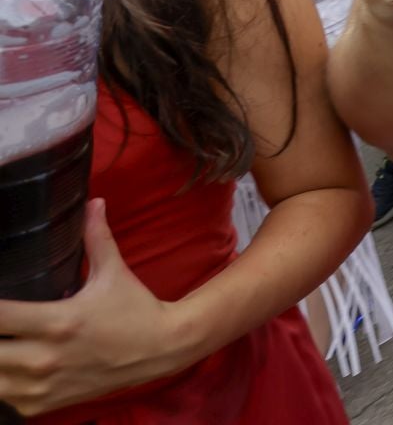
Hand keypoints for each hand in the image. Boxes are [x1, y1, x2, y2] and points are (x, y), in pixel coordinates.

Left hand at [0, 201, 191, 415]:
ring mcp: (42, 386)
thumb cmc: (134, 308)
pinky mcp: (44, 404)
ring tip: (3, 342)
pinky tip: (9, 366)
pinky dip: (2, 385)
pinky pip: (5, 401)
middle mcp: (45, 358)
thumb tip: (94, 202)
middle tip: (0, 323)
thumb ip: (96, 238)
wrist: (162, 348)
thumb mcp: (114, 272)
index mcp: (58, 322)